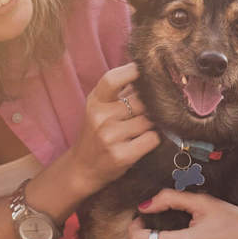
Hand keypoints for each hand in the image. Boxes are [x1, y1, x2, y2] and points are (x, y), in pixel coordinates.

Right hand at [69, 63, 160, 195]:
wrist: (83, 168)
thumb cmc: (97, 134)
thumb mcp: (100, 108)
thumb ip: (122, 92)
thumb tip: (149, 72)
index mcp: (95, 101)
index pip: (112, 79)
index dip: (131, 71)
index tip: (147, 70)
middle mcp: (100, 117)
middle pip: (141, 101)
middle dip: (151, 105)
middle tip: (154, 110)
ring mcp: (110, 137)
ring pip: (149, 120)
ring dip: (154, 124)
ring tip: (144, 129)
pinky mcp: (121, 156)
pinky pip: (152, 139)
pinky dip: (154, 139)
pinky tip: (145, 141)